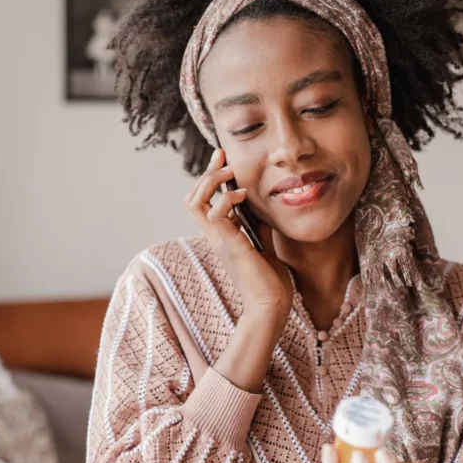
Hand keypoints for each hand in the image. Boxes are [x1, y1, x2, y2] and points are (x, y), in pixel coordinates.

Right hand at [184, 148, 290, 323]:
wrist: (271, 307)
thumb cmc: (268, 280)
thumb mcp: (262, 243)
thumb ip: (256, 225)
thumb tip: (259, 205)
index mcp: (220, 235)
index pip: (201, 201)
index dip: (209, 177)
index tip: (223, 158)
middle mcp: (214, 236)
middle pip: (192, 198)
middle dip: (206, 172)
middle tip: (222, 156)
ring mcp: (219, 241)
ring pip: (195, 202)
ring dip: (212, 181)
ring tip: (230, 171)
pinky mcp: (230, 245)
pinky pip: (215, 215)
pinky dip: (226, 199)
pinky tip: (242, 195)